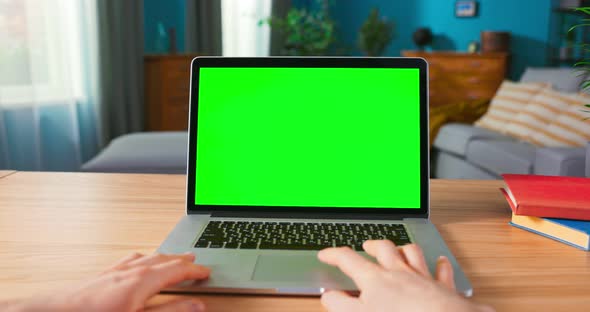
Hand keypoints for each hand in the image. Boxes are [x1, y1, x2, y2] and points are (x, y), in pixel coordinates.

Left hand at [2, 252, 209, 311]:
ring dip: (167, 257)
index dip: (196, 272)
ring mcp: (117, 270)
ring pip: (150, 257)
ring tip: (176, 257)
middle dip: (184, 261)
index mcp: (144, 280)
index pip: (178, 271)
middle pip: (166, 260)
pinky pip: (132, 259)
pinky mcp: (104, 274)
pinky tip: (142, 259)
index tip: (207, 273)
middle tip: (198, 263)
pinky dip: (146, 257)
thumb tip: (197, 305)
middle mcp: (132, 270)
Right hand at [318, 240, 493, 311]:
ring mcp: (422, 277)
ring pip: (412, 253)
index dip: (334, 255)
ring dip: (403, 248)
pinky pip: (441, 270)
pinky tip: (440, 261)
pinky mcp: (443, 287)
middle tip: (366, 246)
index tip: (325, 254)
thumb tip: (328, 297)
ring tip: (399, 248)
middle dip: (372, 245)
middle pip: (383, 249)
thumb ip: (342, 305)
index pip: (348, 260)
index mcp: (375, 279)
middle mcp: (399, 272)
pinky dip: (440, 265)